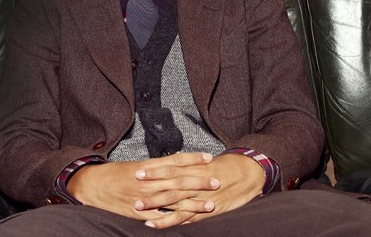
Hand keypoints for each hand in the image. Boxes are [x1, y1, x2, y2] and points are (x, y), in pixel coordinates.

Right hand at [66, 152, 212, 221]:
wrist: (95, 185)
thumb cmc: (116, 172)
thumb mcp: (137, 163)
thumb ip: (157, 165)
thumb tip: (176, 160)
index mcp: (149, 167)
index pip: (176, 160)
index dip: (193, 158)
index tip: (208, 157)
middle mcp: (150, 182)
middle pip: (180, 181)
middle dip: (200, 182)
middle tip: (217, 181)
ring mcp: (146, 199)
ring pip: (175, 201)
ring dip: (194, 203)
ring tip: (210, 204)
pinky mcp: (140, 213)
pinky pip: (161, 218)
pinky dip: (175, 220)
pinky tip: (189, 221)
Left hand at [134, 153, 265, 228]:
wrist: (248, 173)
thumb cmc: (226, 166)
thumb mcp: (206, 162)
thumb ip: (189, 163)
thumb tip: (173, 158)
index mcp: (194, 168)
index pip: (170, 168)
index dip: (154, 170)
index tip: (138, 171)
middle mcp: (195, 182)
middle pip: (169, 185)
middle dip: (151, 189)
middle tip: (133, 191)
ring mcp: (200, 197)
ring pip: (175, 203)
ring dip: (157, 206)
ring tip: (139, 209)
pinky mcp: (207, 210)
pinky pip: (187, 217)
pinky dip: (172, 221)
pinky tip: (157, 224)